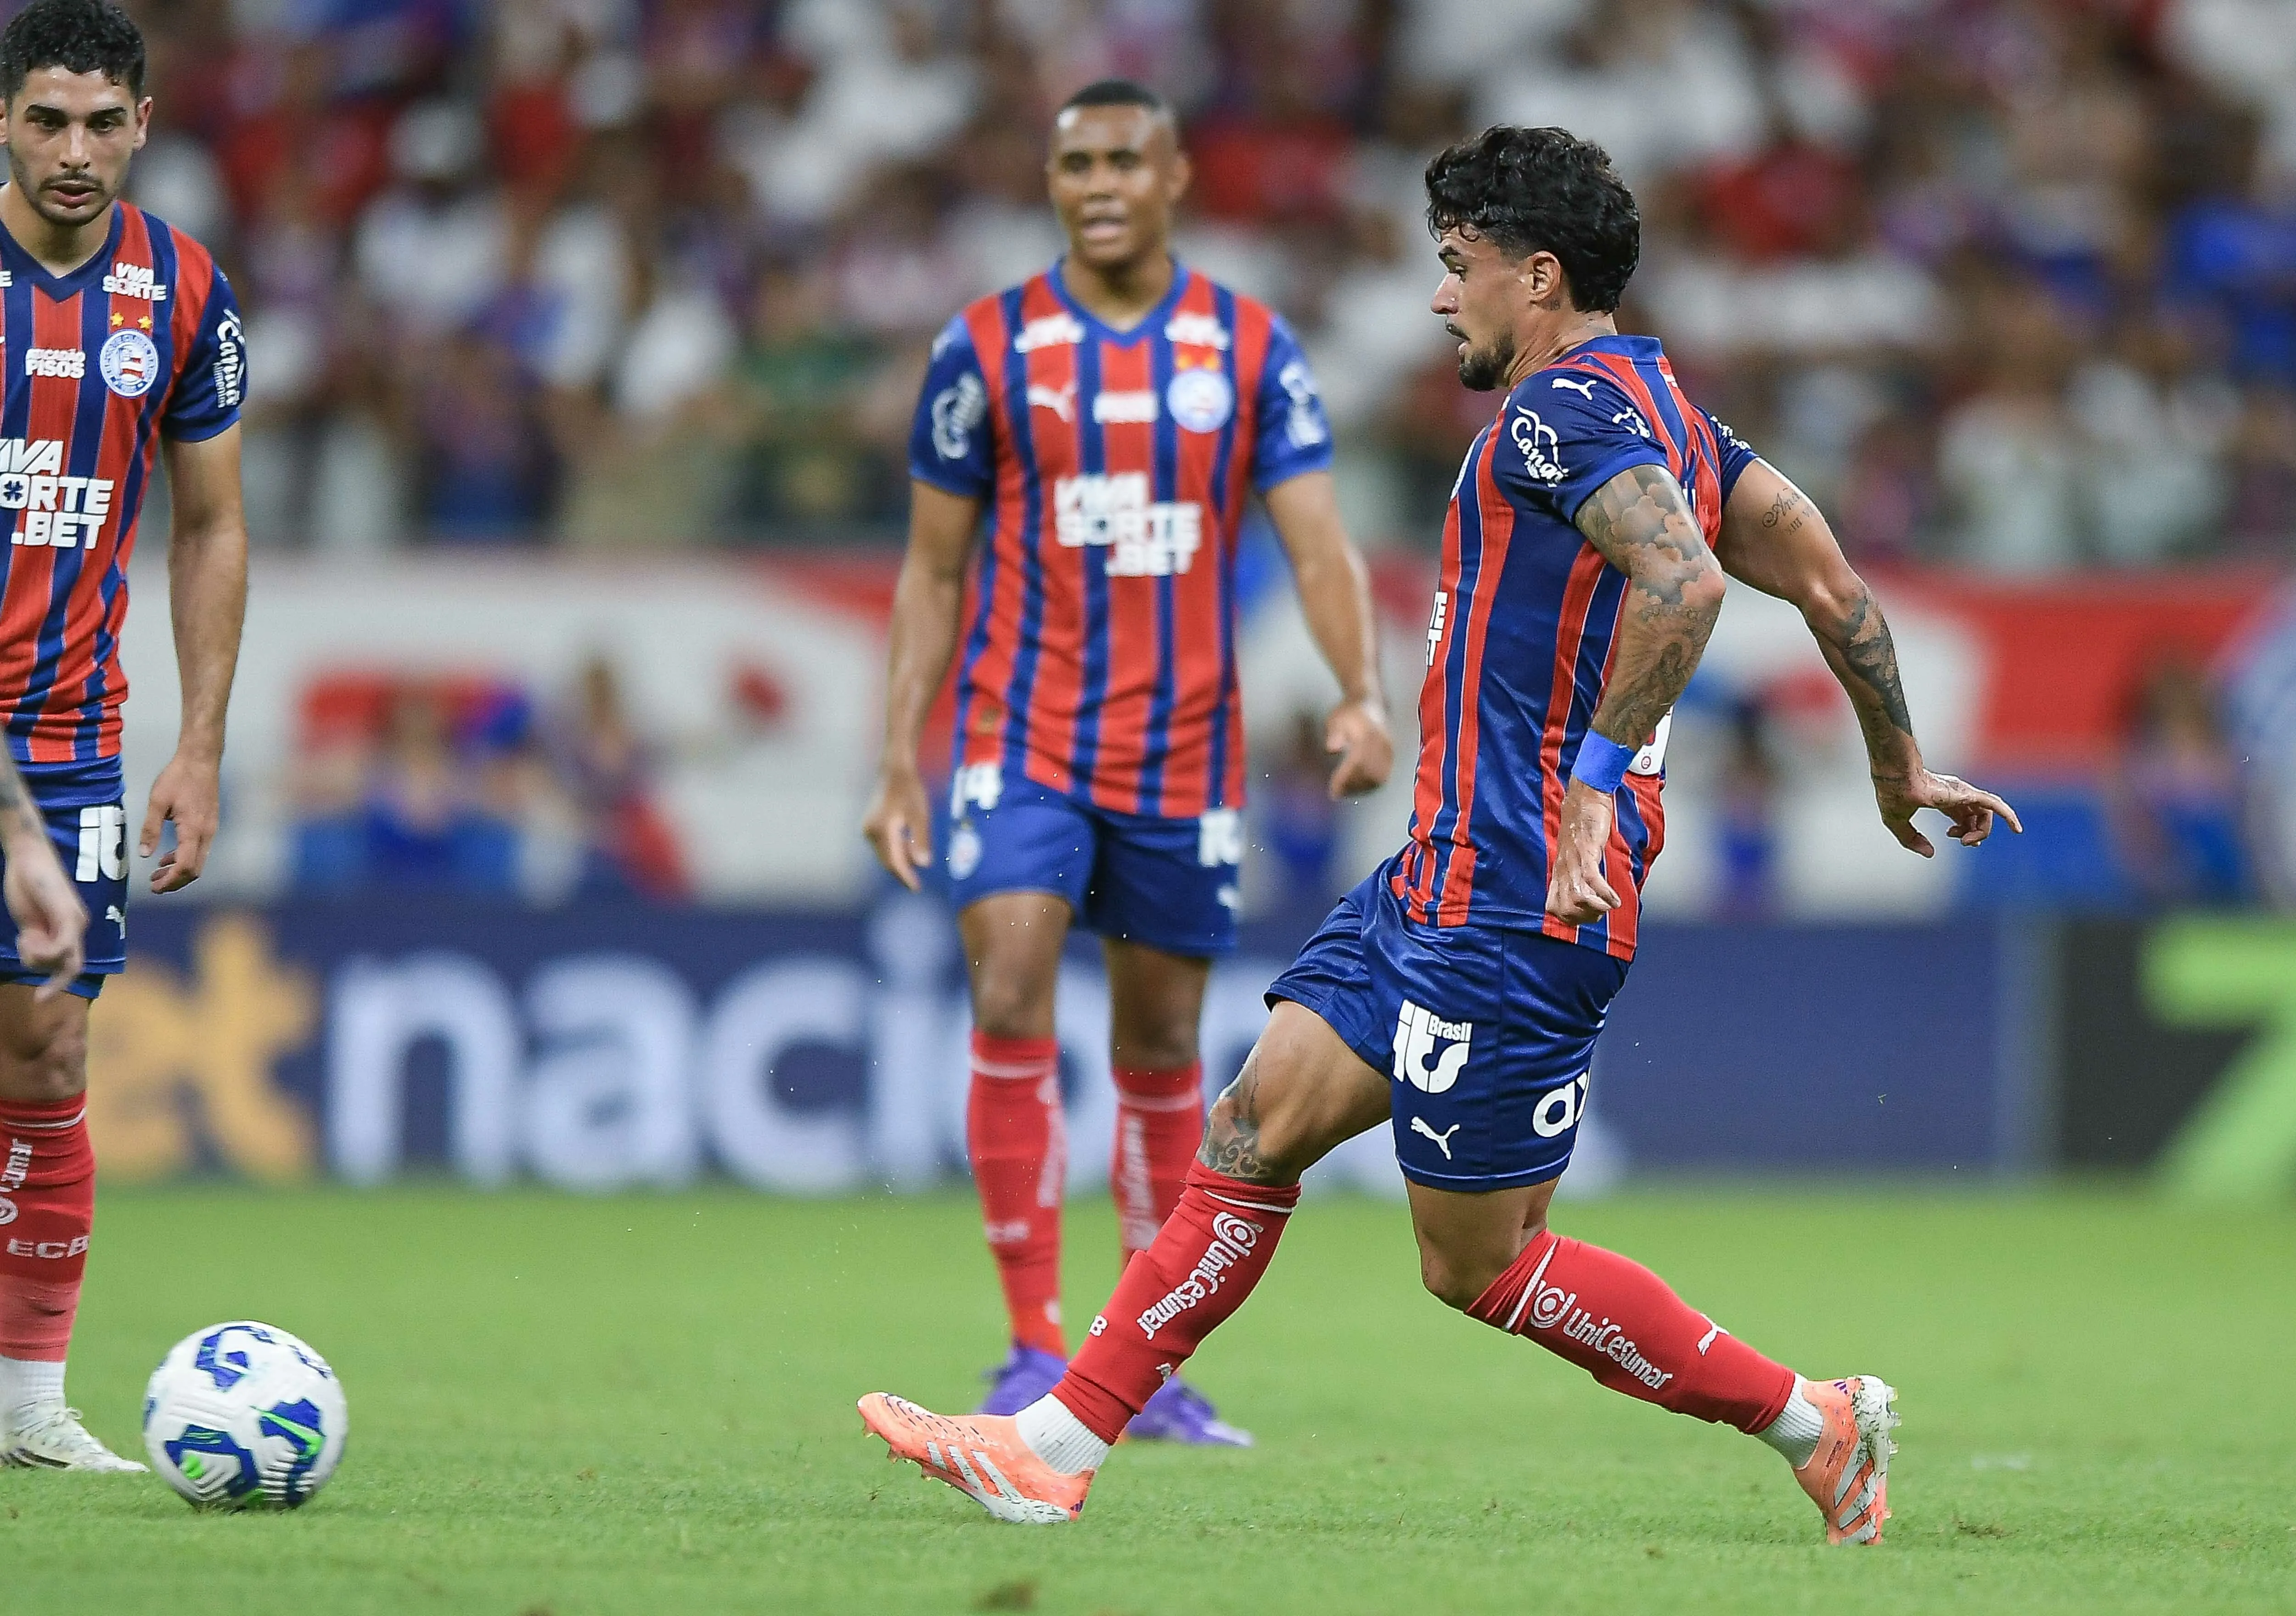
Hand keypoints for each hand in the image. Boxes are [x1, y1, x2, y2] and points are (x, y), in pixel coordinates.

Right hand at [2, 829, 84, 998]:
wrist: (28, 856)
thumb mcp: (30, 920)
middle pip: (72, 966)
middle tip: (39, 999)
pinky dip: (43, 950)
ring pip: (62, 959)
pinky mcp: (66, 914)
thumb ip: (36, 939)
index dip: (57, 983)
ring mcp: (74, 920)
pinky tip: (25, 937)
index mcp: (70, 928)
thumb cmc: (28, 885)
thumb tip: (36, 959)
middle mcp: (77, 926)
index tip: (40, 999)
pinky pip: (63, 946)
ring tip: (23, 938)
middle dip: (56, 985)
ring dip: (37, 958)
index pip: (71, 963)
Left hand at [142, 749, 221, 892]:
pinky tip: (168, 856)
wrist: (201, 760)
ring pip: (199, 861)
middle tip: (154, 885)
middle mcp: (206, 833)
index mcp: (193, 830)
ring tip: (158, 873)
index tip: (154, 887)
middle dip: (175, 881)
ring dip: (179, 871)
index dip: (170, 881)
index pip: (185, 866)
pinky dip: (185, 859)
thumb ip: (150, 829)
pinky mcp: (210, 825)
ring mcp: (211, 830)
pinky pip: (200, 850)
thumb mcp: (157, 801)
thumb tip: (144, 854)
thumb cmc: (178, 777)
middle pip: (195, 869)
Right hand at [862, 765, 933, 891]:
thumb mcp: (920, 815)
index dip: (905, 877)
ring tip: (914, 869)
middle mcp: (870, 832)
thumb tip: (923, 865)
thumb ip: (921, 840)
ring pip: (884, 854)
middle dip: (901, 873)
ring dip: (899, 862)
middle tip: (916, 885)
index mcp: (882, 830)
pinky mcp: (870, 825)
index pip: (893, 861)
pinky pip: (883, 845)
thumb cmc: (910, 790)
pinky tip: (907, 851)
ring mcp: (868, 829)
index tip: (916, 888)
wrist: (894, 771)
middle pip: (886, 860)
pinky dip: (895, 851)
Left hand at [1324, 698, 1392, 798]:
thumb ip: (1334, 734)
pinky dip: (1371, 785)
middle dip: (1352, 787)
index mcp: (1367, 735)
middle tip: (1337, 793)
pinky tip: (1359, 788)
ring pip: (1378, 777)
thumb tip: (1331, 749)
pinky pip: (1384, 775)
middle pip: (1368, 773)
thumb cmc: (1349, 712)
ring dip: (1362, 788)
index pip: (1357, 763)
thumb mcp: (1335, 719)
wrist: (1370, 701)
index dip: (1345, 779)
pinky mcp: (1392, 755)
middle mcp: (1381, 744)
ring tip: (1346, 792)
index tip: (1333, 789)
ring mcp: (1389, 750)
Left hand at [1544, 778, 1619, 924]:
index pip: (1552, 907)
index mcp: (1560, 870)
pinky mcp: (1587, 851)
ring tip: (1609, 907)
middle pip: (1564, 909)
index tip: (1586, 915)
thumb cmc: (1583, 821)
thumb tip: (1586, 886)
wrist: (1586, 796)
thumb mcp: (1577, 850)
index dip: (1568, 918)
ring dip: (1596, 908)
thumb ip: (1577, 867)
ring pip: (1577, 898)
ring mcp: (1574, 861)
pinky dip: (1605, 894)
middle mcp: (1564, 869)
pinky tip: (1615, 900)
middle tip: (1600, 913)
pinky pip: (1592, 879)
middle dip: (1584, 917)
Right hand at [1873, 767, 2022, 856]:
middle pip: (1978, 816)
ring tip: (1969, 842)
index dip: (1963, 829)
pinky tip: (2016, 828)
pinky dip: (2008, 816)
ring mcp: (1964, 793)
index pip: (1963, 814)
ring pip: (1988, 813)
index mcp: (1943, 799)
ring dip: (1983, 831)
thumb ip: (1911, 840)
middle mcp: (1957, 795)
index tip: (1951, 836)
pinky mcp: (1968, 794)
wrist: (1895, 779)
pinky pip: (1995, 805)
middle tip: (1963, 843)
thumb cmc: (1893, 794)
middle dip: (1974, 833)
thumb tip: (1930, 853)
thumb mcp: (1897, 823)